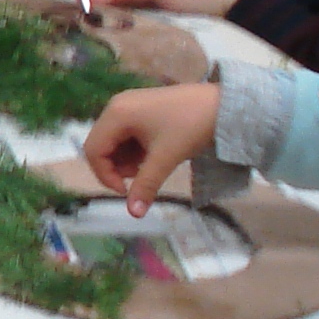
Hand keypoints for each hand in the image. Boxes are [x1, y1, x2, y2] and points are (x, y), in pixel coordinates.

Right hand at [82, 82, 223, 214]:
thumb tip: (134, 214)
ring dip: (126, 160)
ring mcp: (129, 105)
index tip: (126, 191)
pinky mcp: (142, 108)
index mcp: (117, 114)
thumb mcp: (166, 158)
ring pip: (114, 141)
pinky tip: (154, 155)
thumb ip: (145, 185)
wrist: (225, 104)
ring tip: (150, 166)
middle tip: (140, 178)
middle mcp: (117, 105)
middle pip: (101, 145)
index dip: (105, 175)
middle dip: (116, 167)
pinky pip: (127, 133)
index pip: (94, 150)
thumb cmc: (191, 126)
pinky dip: (135, 149)